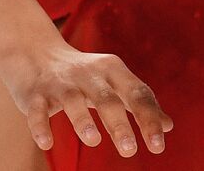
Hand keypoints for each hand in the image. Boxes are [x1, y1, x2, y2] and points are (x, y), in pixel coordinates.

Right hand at [0, 39, 174, 157]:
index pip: (136, 93)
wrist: (37, 54)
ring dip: (82, 120)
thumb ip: (139, 103)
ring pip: (72, 100)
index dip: (149, 118)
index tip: (158, 145)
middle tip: (130, 150)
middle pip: (107, 98)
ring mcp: (60, 84)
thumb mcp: (114, 84)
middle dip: (119, 123)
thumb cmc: (85, 77)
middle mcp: (88, 74)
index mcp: (113, 70)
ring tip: (94, 141)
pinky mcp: (35, 94)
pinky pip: (37, 110)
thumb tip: (168, 126)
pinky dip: (40, 125)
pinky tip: (46, 143)